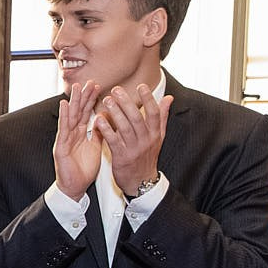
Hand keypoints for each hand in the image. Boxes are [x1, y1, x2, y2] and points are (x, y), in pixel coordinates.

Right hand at [52, 79, 102, 200]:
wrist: (74, 187)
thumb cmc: (83, 170)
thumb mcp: (95, 148)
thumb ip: (99, 134)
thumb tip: (105, 121)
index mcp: (80, 134)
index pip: (87, 113)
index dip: (92, 100)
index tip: (98, 87)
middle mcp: (71, 134)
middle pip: (78, 111)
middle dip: (83, 96)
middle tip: (89, 81)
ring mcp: (65, 139)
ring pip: (70, 117)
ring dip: (73, 101)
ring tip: (76, 88)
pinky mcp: (61, 147)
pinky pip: (63, 130)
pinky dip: (64, 117)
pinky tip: (65, 105)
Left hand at [92, 83, 169, 197]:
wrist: (141, 181)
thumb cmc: (147, 156)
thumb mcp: (158, 136)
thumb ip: (162, 116)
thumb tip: (168, 98)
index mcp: (155, 133)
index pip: (154, 113)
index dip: (148, 99)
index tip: (141, 86)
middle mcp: (146, 140)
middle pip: (137, 118)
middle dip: (127, 103)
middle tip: (116, 90)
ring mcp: (134, 149)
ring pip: (125, 128)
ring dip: (115, 113)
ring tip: (107, 100)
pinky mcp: (122, 157)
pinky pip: (113, 141)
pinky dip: (106, 130)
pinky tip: (99, 120)